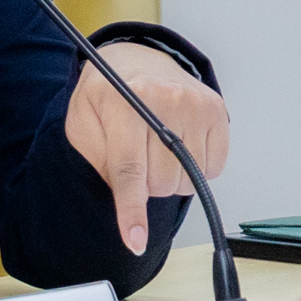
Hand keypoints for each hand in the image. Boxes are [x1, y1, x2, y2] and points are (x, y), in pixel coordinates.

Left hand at [64, 42, 228, 256]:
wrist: (136, 60)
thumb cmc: (107, 96)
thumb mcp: (83, 122)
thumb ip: (97, 160)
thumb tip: (125, 200)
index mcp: (122, 102)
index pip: (129, 170)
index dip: (132, 210)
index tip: (135, 240)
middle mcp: (163, 99)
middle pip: (160, 182)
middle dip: (146, 185)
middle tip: (136, 159)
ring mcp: (195, 103)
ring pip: (188, 179)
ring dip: (170, 177)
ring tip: (155, 149)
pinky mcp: (217, 110)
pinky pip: (212, 167)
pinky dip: (195, 167)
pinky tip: (179, 143)